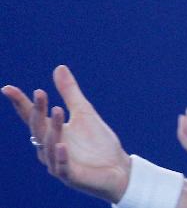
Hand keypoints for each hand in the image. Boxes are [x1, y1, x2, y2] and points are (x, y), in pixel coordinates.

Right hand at [2, 65, 130, 203]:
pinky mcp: (71, 176)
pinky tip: (62, 145)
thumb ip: (70, 92)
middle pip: (38, 129)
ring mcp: (59, 163)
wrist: (117, 167)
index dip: (20, 103)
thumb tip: (59, 67)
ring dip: (53, 129)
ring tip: (58, 110)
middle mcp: (50, 148)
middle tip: (41, 93)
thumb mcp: (84, 112)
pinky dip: (61, 156)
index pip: (32, 116)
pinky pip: (62, 167)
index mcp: (52, 132)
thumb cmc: (97, 142)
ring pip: (50, 145)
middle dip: (37, 111)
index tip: (7, 88)